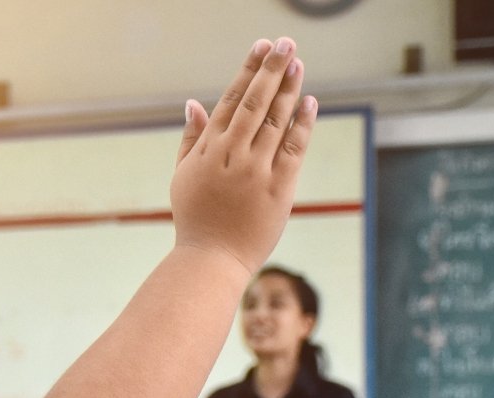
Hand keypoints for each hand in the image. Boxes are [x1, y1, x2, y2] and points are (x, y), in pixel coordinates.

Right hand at [171, 37, 315, 277]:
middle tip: (285, 42)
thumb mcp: (183, 175)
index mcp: (208, 148)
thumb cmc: (195, 218)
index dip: (248, 70)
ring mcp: (256, 170)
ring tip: (297, 63)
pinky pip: (294, 147)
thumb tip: (193, 102)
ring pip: (277, 120)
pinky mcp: (279, 187)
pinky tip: (309, 101)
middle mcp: (233, 154)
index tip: (261, 46)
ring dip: (289, 88)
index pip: (231, 99)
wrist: (211, 259)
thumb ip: (191, 137)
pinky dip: (303, 123)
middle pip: (256, 102)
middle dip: (271, 68)